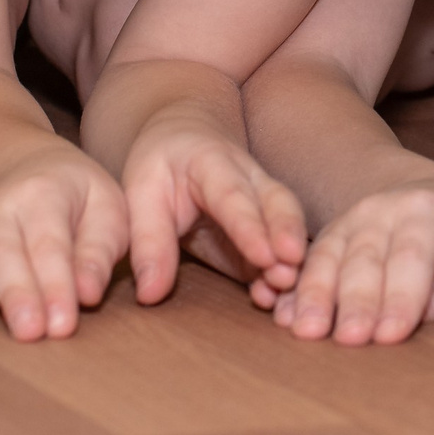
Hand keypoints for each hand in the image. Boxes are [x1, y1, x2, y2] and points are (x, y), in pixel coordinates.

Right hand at [0, 145, 126, 339]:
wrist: (30, 170)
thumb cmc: (78, 200)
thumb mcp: (108, 208)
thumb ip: (100, 251)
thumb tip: (88, 295)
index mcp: (44, 195)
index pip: (49, 244)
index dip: (56, 285)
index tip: (63, 325)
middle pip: (1, 251)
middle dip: (14, 294)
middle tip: (28, 334)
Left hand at [121, 111, 308, 305]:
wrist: (185, 137)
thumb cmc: (161, 165)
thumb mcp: (141, 194)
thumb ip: (149, 242)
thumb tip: (150, 295)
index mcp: (213, 162)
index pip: (233, 196)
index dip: (250, 226)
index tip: (264, 256)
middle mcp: (249, 178)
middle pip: (277, 202)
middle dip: (288, 233)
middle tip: (292, 267)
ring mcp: (262, 202)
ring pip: (287, 223)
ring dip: (290, 257)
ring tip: (285, 287)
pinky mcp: (263, 229)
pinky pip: (278, 249)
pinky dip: (281, 271)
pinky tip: (273, 297)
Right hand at [269, 178, 433, 344]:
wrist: (425, 194)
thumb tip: (429, 312)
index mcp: (429, 208)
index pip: (414, 255)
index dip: (402, 296)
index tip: (392, 334)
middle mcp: (382, 209)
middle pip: (366, 258)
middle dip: (357, 301)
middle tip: (350, 340)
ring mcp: (349, 221)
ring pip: (328, 258)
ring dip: (315, 296)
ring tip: (307, 331)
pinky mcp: (327, 238)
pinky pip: (306, 264)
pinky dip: (293, 292)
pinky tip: (283, 316)